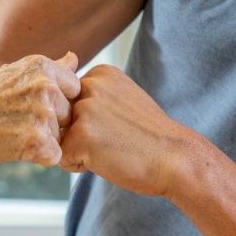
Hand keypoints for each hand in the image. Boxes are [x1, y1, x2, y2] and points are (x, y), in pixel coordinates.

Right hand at [0, 52, 79, 168]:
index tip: (33, 105)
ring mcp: (43, 114)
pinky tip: (14, 146)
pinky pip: (54, 155)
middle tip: (18, 121)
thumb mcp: (13, 73)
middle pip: (70, 113)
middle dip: (52, 122)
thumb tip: (75, 58)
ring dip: (43, 140)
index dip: (58, 101)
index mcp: (42, 66)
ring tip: (12, 132)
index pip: (74, 88)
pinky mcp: (38, 141)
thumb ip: (50, 68)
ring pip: (62, 135)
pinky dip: (37, 157)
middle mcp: (46, 86)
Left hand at [59, 64, 185, 196]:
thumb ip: (94, 93)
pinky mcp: (80, 135)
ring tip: (112, 148)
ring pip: (60, 138)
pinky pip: (63, 158)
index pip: (71, 101)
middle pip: (62, 119)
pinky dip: (81, 166)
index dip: (90, 121)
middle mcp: (89, 85)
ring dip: (81, 150)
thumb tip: (67, 69)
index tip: (119, 124)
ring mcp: (84, 109)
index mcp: (100, 73)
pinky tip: (108, 160)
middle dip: (82, 134)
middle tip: (117, 138)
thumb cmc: (149, 135)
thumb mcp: (122, 100)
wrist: (175, 159)